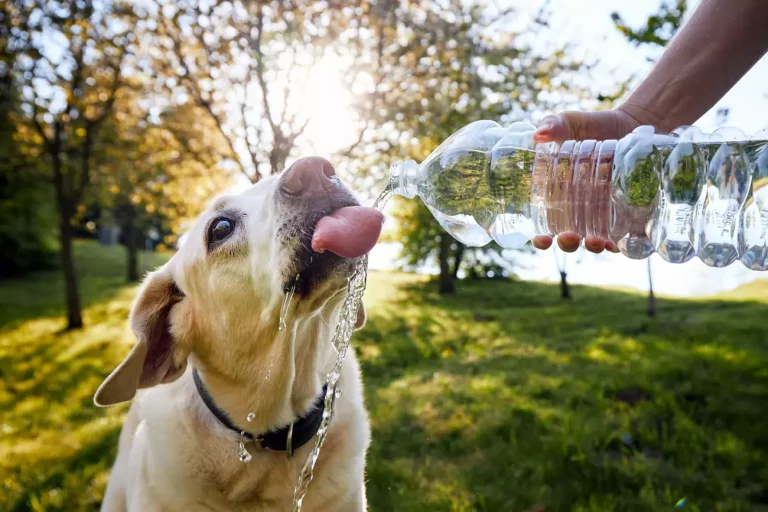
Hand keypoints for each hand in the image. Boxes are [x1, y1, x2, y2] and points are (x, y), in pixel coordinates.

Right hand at [531, 108, 644, 253]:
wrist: (634, 124)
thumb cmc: (595, 126)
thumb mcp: (572, 123)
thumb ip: (554, 125)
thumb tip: (538, 134)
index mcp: (558, 195)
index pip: (544, 224)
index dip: (540, 238)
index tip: (541, 239)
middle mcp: (579, 210)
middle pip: (569, 238)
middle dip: (568, 243)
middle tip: (569, 237)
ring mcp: (604, 214)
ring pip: (596, 241)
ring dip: (594, 246)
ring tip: (596, 242)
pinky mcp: (628, 213)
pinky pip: (624, 236)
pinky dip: (621, 244)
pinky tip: (619, 244)